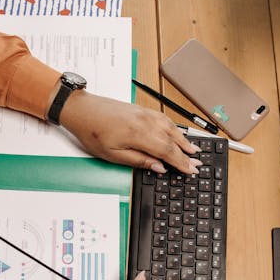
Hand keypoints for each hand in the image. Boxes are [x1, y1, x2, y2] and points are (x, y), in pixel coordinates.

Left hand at [59, 90, 202, 174]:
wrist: (81, 109)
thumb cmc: (92, 131)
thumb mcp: (113, 155)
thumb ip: (139, 161)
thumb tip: (159, 167)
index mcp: (139, 134)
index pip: (167, 151)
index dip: (181, 162)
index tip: (191, 170)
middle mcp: (145, 122)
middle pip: (173, 140)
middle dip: (187, 154)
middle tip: (198, 164)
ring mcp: (145, 114)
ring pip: (171, 128)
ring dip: (184, 140)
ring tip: (194, 150)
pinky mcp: (142, 110)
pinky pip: (165, 119)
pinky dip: (175, 128)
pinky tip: (178, 134)